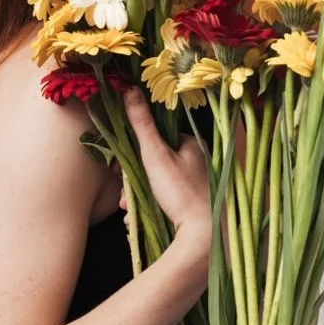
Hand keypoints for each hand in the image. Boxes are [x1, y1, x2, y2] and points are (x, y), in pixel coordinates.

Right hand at [123, 91, 210, 234]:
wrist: (203, 236)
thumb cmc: (181, 192)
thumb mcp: (155, 154)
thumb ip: (141, 123)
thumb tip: (129, 88)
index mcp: (192, 146)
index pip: (157, 139)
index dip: (135, 152)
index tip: (120, 168)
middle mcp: (196, 163)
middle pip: (153, 164)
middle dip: (132, 180)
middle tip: (123, 195)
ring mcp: (195, 186)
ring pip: (156, 185)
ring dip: (136, 196)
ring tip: (129, 210)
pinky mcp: (191, 205)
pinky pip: (164, 201)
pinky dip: (148, 208)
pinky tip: (138, 219)